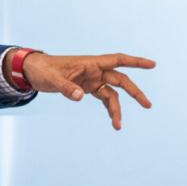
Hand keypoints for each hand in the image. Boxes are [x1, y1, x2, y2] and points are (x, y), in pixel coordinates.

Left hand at [19, 52, 155, 129]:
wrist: (34, 71)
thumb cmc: (44, 70)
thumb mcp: (53, 79)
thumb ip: (66, 87)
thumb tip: (80, 96)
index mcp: (91, 63)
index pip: (118, 60)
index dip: (136, 62)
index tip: (152, 65)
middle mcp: (95, 71)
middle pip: (121, 80)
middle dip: (135, 92)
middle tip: (148, 105)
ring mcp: (92, 80)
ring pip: (113, 93)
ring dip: (117, 109)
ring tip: (118, 126)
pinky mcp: (88, 88)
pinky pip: (104, 98)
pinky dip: (109, 109)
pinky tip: (113, 121)